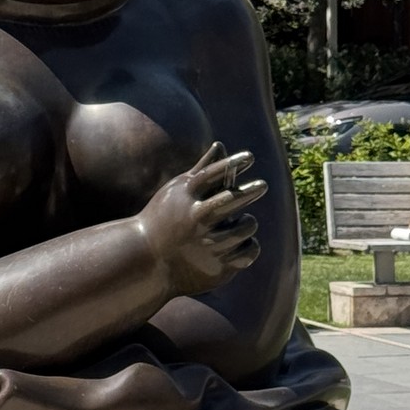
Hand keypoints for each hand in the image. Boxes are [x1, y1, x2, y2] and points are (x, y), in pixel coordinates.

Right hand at [138, 143, 266, 293]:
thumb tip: (220, 145)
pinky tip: (243, 242)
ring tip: (245, 221)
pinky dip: (250, 246)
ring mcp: (206, 243)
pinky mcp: (216, 265)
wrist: (147, 258)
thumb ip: (203, 170)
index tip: (250, 158)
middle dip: (250, 191)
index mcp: (185, 196)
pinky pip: (248, 252)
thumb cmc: (164, 217)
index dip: (233, 163)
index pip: (213, 174)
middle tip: (262, 185)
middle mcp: (195, 219)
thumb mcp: (178, 191)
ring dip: (248, 223)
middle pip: (230, 201)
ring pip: (245, 228)